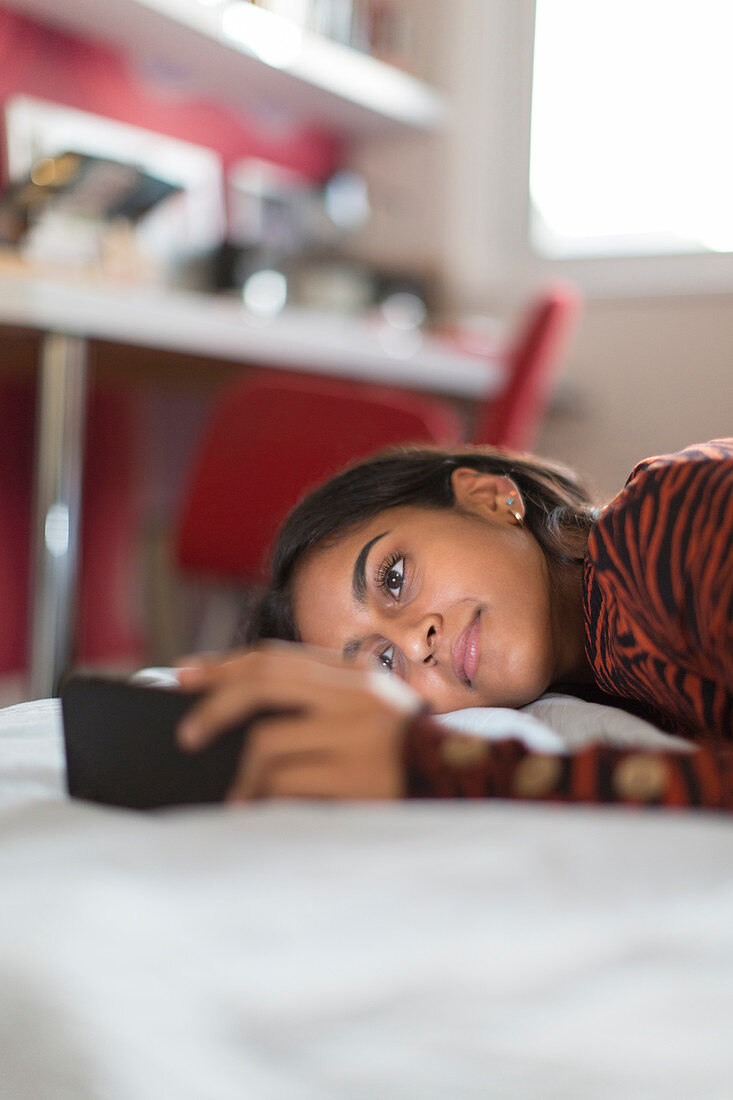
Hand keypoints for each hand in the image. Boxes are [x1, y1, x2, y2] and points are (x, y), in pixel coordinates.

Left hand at [175, 643, 421, 801]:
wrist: (472, 790)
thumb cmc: (406, 760)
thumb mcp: (369, 718)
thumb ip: (320, 706)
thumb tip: (238, 717)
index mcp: (357, 676)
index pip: (275, 658)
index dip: (223, 664)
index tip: (182, 674)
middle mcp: (359, 695)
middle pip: (263, 683)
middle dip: (214, 704)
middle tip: (185, 733)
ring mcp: (361, 734)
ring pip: (266, 740)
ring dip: (240, 773)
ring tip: (234, 794)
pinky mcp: (360, 776)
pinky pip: (285, 783)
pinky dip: (259, 797)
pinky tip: (253, 810)